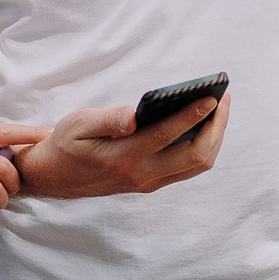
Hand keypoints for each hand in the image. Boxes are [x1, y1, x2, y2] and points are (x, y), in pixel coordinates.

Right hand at [11, 95, 229, 200]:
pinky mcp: (152, 182)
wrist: (55, 177)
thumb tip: (133, 117)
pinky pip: (188, 168)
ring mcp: (149, 182)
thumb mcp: (77, 125)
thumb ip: (107, 120)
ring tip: (219, 109)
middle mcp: (141, 174)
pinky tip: (205, 125)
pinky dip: (203, 146)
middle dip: (215, 126)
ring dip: (214, 137)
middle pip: (195, 156)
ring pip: (196, 165)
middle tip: (223, 98)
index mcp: (123, 157)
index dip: (192, 115)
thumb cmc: (67, 144)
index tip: (211, 96)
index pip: (166, 135)